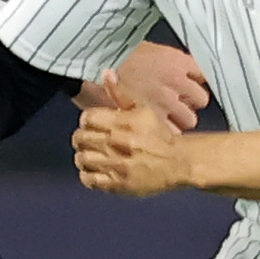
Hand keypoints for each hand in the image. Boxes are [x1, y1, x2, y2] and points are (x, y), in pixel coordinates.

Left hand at [73, 78, 189, 197]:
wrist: (179, 162)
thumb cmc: (160, 135)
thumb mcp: (144, 110)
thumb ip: (121, 94)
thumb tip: (106, 73)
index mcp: (124, 122)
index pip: (88, 118)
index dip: (86, 120)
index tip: (90, 123)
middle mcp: (119, 143)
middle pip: (81, 138)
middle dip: (80, 138)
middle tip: (85, 139)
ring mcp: (117, 165)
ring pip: (82, 159)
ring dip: (82, 156)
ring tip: (88, 155)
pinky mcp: (119, 184)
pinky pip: (90, 179)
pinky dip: (86, 174)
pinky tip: (93, 170)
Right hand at [84, 40, 208, 129]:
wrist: (90, 66)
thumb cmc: (111, 56)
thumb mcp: (144, 50)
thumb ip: (164, 65)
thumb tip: (173, 74)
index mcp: (175, 61)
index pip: (202, 75)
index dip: (194, 83)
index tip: (188, 86)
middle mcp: (176, 81)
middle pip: (201, 99)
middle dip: (188, 103)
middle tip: (174, 104)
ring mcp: (165, 102)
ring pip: (190, 120)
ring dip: (179, 120)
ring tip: (163, 120)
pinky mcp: (153, 120)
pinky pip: (172, 133)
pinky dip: (164, 134)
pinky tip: (154, 129)